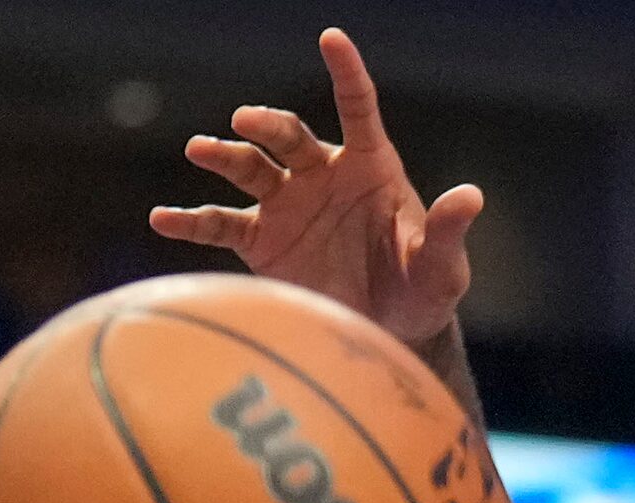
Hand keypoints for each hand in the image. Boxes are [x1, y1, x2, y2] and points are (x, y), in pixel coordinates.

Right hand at [148, 27, 481, 346]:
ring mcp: (287, 205)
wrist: (384, 332)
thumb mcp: (442, 268)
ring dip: (224, 157)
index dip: (346, 73)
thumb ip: (448, 232)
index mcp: (369, 165)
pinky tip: (163, 218)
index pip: (357, 107)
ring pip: (249, 170)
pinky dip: (191, 222)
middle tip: (246, 122)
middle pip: (289, 136)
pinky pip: (220, 226)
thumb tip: (471, 196)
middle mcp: (321, 174)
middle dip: (268, 126)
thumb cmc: (420, 291)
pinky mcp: (262, 242)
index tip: (332, 39)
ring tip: (200, 150)